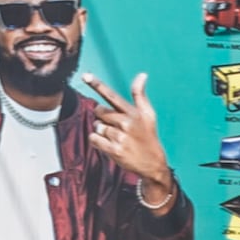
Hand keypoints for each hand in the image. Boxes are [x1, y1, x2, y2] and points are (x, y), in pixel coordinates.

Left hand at [89, 72, 175, 209]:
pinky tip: (110, 145)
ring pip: (96, 126)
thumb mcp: (148, 115)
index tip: (85, 76)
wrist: (154, 164)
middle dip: (104, 118)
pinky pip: (94, 138)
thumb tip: (142, 75)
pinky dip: (98, 142)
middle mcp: (127, 123)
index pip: (112, 96)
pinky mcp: (114, 150)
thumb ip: (140, 95)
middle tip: (117, 127)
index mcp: (134, 113)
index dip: (98, 85)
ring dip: (103, 132)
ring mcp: (120, 137)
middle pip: (99, 111)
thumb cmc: (148, 136)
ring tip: (117, 138)